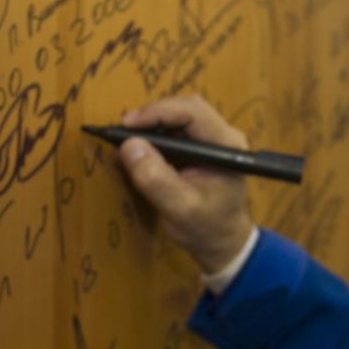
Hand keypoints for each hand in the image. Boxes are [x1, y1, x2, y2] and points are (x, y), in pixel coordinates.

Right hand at [118, 95, 255, 273]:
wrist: (222, 240)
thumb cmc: (206, 228)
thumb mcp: (179, 209)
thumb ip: (156, 179)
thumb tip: (130, 146)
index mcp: (226, 147)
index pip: (193, 112)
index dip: (157, 112)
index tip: (127, 125)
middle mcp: (223, 136)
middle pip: (185, 108)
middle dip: (151, 116)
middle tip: (122, 133)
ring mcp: (213, 140)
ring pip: (178, 115)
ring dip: (150, 125)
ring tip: (127, 142)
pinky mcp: (200, 146)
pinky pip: (175, 129)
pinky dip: (154, 135)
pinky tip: (138, 150)